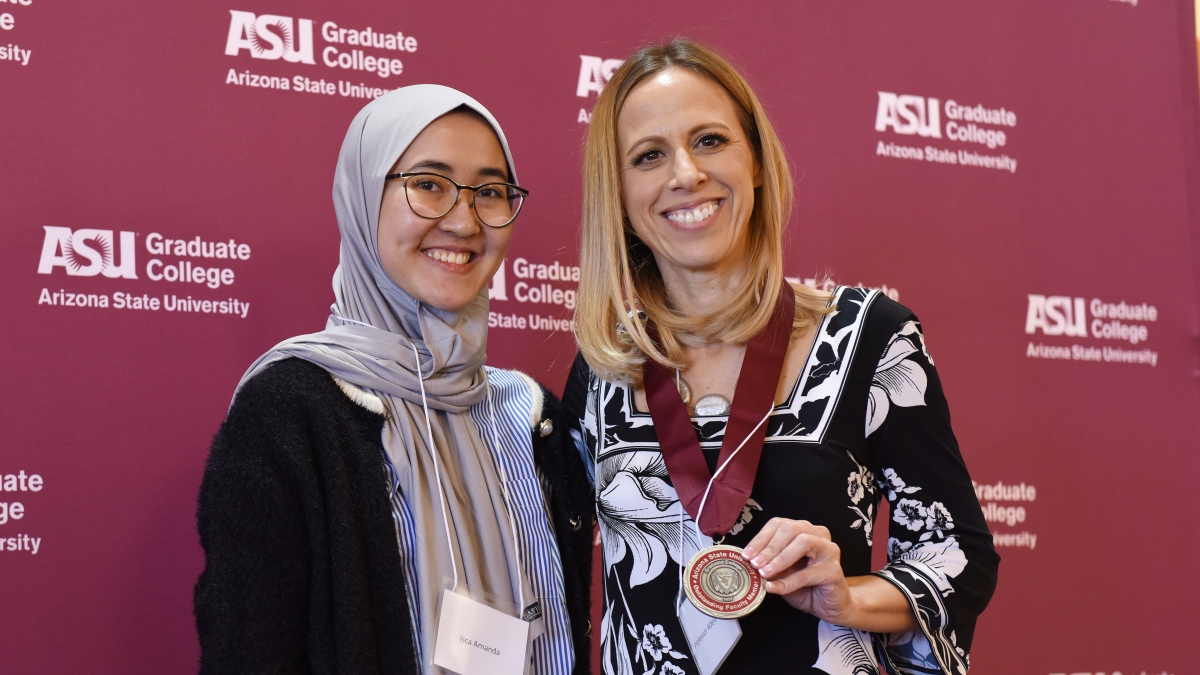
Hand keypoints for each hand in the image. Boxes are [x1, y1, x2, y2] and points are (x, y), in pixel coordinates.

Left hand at [741, 518, 855, 624]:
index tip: (746, 554)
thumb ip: (769, 563)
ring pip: (803, 542)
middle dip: (770, 547)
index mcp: (803, 530)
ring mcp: (829, 551)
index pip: (779, 524)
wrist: (828, 606)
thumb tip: (750, 560)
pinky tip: (775, 588)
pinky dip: (788, 582)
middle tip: (755, 564)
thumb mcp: (781, 573)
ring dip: (780, 558)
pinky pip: (808, 573)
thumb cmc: (805, 586)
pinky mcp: (834, 570)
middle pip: (791, 529)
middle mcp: (818, 535)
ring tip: (765, 572)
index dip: (760, 538)